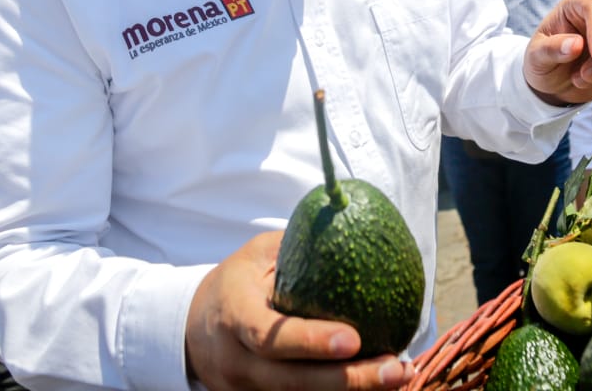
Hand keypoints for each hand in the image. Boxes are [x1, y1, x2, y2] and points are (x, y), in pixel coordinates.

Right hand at [185, 231, 412, 390]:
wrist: (192, 330)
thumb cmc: (236, 283)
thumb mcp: (255, 256)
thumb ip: (296, 246)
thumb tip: (349, 219)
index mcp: (234, 315)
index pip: (269, 335)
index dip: (310, 341)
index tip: (354, 338)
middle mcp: (237, 360)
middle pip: (292, 381)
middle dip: (347, 380)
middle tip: (394, 369)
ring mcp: (246, 389)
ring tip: (399, 377)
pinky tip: (380, 387)